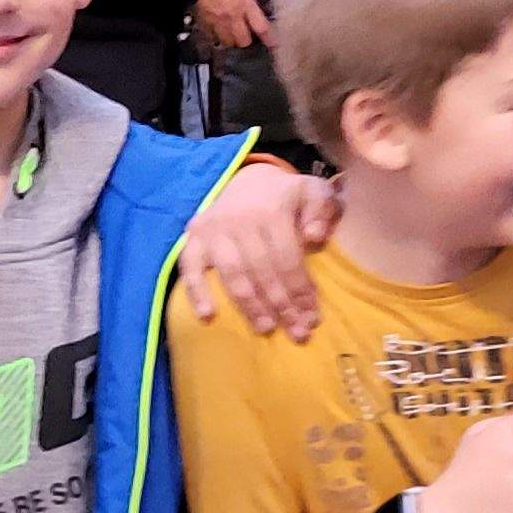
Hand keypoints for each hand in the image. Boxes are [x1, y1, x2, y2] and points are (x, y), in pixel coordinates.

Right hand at [179, 162, 336, 335]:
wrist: (249, 180)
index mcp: (271, 209)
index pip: (288, 258)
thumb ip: (322, 209)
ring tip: (265, 329)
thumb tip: (315, 237)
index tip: (313, 318)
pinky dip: (196, 292)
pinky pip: (190, 266)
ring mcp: (214, 229)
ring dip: (249, 306)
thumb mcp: (314, 191)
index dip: (300, 290)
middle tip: (297, 333)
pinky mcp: (195, 237)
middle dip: (281, 306)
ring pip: (232, 274)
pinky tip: (207, 316)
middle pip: (262, 271)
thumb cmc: (288, 196)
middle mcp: (239, 219)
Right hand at [196, 0, 270, 51]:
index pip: (261, 27)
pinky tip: (215, 31)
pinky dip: (214, 35)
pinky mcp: (204, 22)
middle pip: (243, 41)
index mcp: (245, 4)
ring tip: (232, 35)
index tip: (272, 43)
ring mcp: (217, 21)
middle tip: (247, 36)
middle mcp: (233, 17)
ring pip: (227, 41)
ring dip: (231, 40)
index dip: (269, 38)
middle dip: (246, 40)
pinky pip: (211, 35)